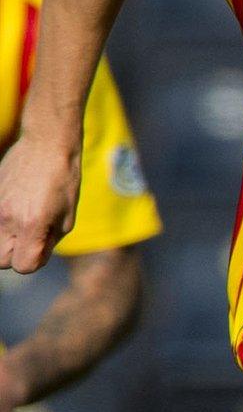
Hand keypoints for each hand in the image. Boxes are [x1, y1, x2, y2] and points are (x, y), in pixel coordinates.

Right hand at [0, 134, 78, 273]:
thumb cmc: (64, 180)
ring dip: (6, 240)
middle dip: (16, 255)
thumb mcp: (68, 216)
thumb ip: (50, 241)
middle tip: (31, 236)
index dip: (36, 260)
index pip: (24, 266)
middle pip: (1, 261)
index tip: (44, 243)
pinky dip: (3, 223)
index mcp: (31, 225)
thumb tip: (35, 255)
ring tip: (23, 221)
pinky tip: (16, 208)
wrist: (45, 145)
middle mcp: (7, 220)